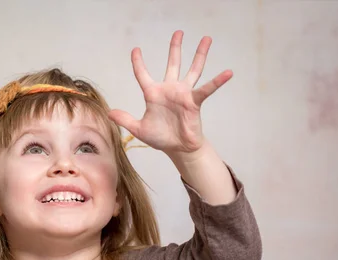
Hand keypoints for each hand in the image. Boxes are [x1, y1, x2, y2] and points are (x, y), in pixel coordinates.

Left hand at [109, 31, 231, 154]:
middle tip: (178, 32)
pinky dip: (217, 81)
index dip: (138, 62)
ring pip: (192, 69)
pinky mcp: (194, 101)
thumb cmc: (160, 138)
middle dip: (175, 47)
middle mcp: (169, 90)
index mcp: (153, 94)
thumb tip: (109, 113)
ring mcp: (183, 94)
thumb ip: (125, 120)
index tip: (136, 50)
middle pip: (172, 63)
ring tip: (207, 39)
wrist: (177, 148)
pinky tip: (228, 72)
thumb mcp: (139, 129)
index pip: (143, 74)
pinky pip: (207, 89)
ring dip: (199, 54)